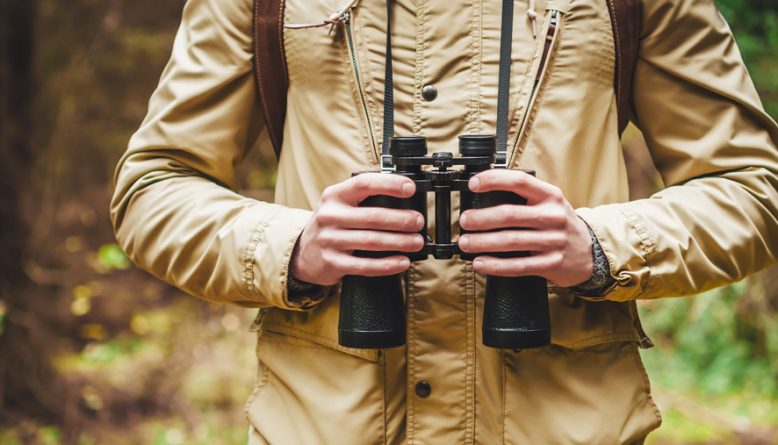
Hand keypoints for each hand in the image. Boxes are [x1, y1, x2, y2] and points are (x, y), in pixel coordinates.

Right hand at [290, 173, 424, 285]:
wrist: (302, 254)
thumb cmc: (330, 225)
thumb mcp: (338, 204)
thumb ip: (361, 198)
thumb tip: (402, 195)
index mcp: (334, 196)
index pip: (364, 184)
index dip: (389, 184)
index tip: (410, 188)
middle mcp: (330, 216)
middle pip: (373, 217)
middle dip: (401, 219)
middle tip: (418, 222)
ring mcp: (330, 241)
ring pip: (372, 242)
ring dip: (400, 242)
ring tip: (417, 242)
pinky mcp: (333, 263)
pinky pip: (365, 265)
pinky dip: (387, 265)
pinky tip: (402, 261)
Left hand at [458, 169, 592, 286]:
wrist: (589, 253)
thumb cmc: (558, 224)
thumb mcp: (549, 203)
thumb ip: (524, 198)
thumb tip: (482, 197)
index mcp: (550, 196)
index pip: (520, 181)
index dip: (494, 180)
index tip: (473, 184)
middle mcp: (553, 216)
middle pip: (510, 215)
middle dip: (481, 218)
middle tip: (464, 221)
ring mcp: (554, 241)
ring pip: (511, 241)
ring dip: (483, 242)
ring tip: (466, 243)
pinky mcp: (551, 264)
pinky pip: (518, 266)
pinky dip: (496, 266)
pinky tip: (480, 263)